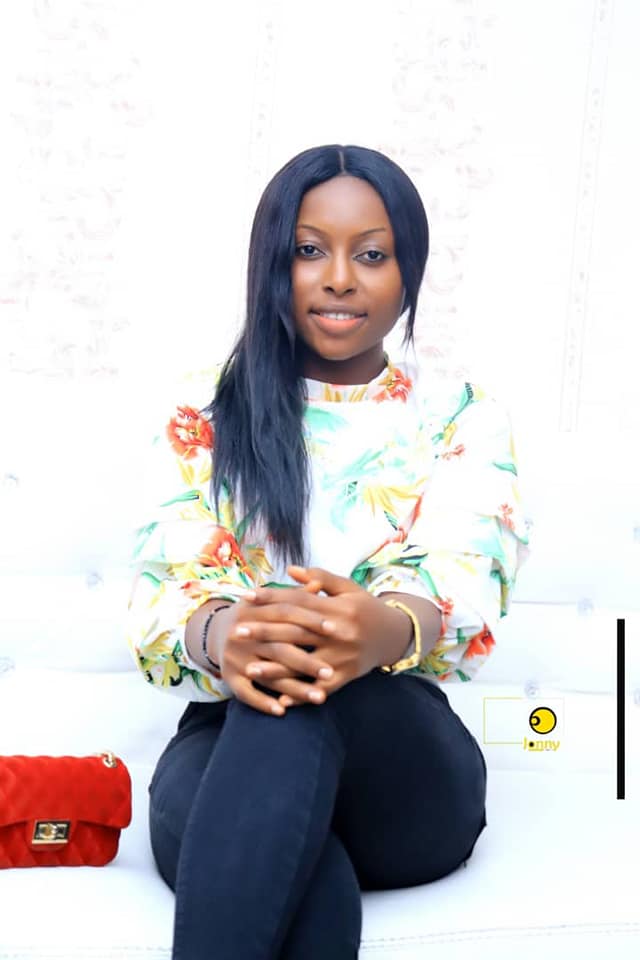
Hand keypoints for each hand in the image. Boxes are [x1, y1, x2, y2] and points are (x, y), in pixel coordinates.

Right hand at [213, 578, 336, 716]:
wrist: (214, 631)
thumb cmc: (253, 615)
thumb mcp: (268, 601)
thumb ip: (294, 595)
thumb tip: (319, 584)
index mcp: (254, 611)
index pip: (286, 615)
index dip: (311, 622)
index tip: (335, 631)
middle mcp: (243, 635)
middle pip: (280, 649)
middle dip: (307, 662)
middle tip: (332, 672)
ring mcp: (235, 657)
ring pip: (268, 675)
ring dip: (294, 689)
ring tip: (319, 698)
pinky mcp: (229, 677)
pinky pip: (246, 693)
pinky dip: (263, 703)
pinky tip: (283, 711)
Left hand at [242, 565, 411, 706]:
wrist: (395, 635)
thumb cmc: (366, 608)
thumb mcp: (348, 588)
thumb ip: (321, 577)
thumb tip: (290, 569)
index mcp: (337, 607)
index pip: (298, 600)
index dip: (271, 597)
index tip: (246, 597)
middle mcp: (339, 631)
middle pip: (296, 631)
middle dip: (264, 632)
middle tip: (237, 632)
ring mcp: (343, 656)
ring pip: (305, 663)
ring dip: (276, 669)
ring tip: (249, 670)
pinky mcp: (348, 675)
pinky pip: (322, 688)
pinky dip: (302, 695)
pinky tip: (280, 700)